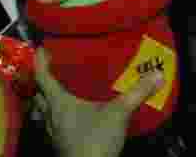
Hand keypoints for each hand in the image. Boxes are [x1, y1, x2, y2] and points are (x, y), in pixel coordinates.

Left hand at [34, 48, 163, 156]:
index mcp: (59, 102)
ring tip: (56, 95)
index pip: (42, 77)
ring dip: (45, 103)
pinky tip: (68, 120)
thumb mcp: (119, 113)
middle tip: (52, 72)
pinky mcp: (59, 146)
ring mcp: (52, 133)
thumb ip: (136, 93)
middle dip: (41, 83)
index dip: (40, 62)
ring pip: (42, 113)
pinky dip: (54, 119)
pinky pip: (50, 127)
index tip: (41, 49)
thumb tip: (157, 74)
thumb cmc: (96, 139)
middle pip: (38, 95)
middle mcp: (50, 116)